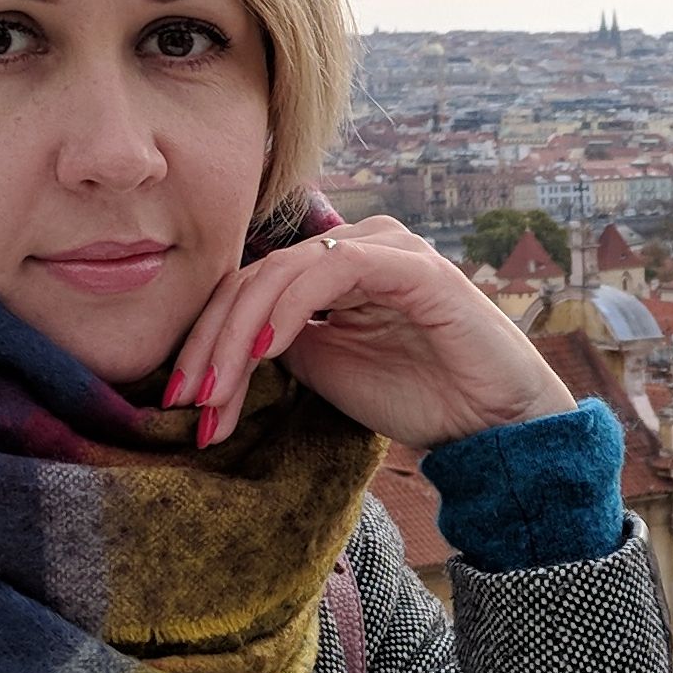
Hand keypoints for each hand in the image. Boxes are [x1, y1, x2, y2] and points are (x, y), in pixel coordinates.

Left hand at [165, 216, 575, 449]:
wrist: (491, 426)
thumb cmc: (412, 395)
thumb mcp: (319, 368)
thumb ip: (271, 342)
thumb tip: (208, 349)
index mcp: (324, 267)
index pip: (244, 290)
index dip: (204, 340)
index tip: (181, 400)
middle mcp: (349, 246)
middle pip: (251, 280)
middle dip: (210, 343)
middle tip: (186, 400)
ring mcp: (380, 247)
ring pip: (280, 274)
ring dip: (238, 336)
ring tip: (216, 390)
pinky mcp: (409, 262)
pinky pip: (331, 270)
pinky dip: (289, 307)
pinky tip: (266, 351)